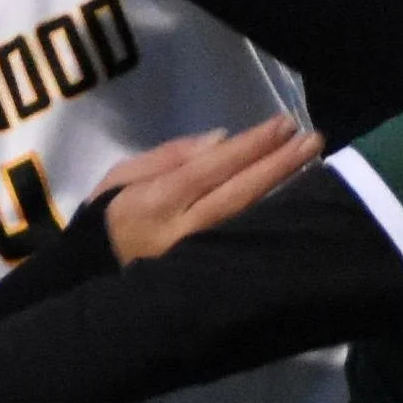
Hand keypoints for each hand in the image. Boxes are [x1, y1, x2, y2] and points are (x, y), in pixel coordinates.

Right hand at [97, 115, 322, 262]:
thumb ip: (171, 156)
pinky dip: (268, 217)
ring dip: (280, 188)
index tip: (283, 124)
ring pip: (245, 219)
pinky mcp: (207, 276)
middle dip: (277, 165)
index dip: (249, 146)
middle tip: (312, 140)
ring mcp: (197, 259)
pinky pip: (242, 240)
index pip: (211, 168)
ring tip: (310, 161)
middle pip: (237, 194)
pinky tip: (291, 199)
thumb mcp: (122, 176)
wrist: (89, 279)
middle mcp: (180, 232)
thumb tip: (222, 140)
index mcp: (153, 202)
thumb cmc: (106, 220)